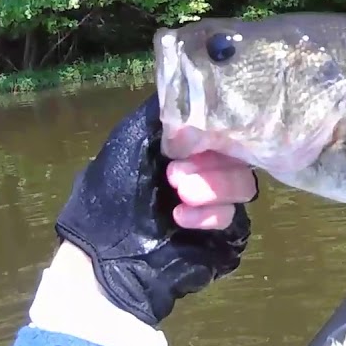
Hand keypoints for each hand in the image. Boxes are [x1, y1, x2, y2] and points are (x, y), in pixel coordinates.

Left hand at [54, 92, 254, 325]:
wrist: (102, 261)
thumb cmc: (108, 197)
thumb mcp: (128, 142)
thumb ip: (161, 115)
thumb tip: (191, 85)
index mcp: (186, 146)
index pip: (223, 127)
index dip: (216, 129)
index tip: (191, 140)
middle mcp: (207, 170)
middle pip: (239, 155)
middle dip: (210, 165)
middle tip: (175, 178)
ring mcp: (217, 204)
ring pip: (243, 185)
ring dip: (213, 188)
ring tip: (180, 198)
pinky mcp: (223, 235)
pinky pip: (235, 218)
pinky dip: (210, 216)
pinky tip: (181, 220)